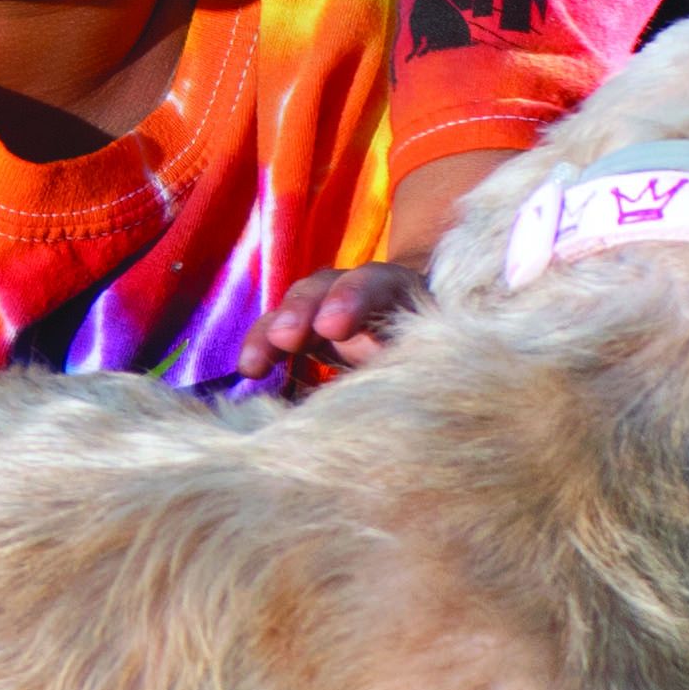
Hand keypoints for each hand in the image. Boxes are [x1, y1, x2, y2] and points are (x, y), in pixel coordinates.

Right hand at [251, 258, 431, 383]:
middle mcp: (362, 296)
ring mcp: (331, 312)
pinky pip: (279, 339)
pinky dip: (262, 352)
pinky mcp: (310, 337)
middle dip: (302, 310)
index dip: (352, 298)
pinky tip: (248, 374)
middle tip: (285, 337)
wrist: (435, 376)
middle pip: (326, 287)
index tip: (331, 327)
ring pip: (295, 311)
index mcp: (404, 297)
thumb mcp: (435, 372)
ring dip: (271, 333)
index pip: (377, 283)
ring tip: (251, 365)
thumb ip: (412, 378)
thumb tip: (390, 407)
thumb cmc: (440, 371)